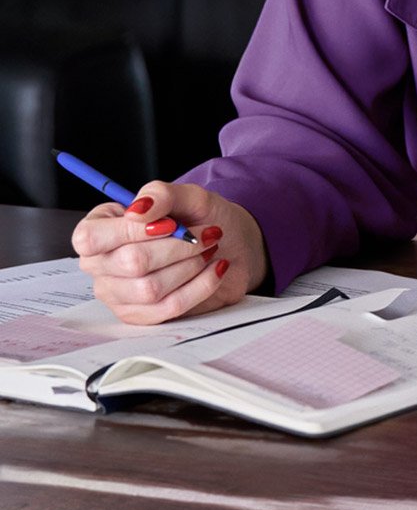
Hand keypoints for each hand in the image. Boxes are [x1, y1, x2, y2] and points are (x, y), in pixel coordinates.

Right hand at [72, 182, 266, 324]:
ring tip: (208, 250)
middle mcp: (100, 263)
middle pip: (129, 263)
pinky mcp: (141, 315)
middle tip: (206, 235)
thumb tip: (137, 211)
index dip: (132, 231)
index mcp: (99, 228)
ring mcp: (117, 293)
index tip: (171, 224)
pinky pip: (169, 307)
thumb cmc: (202, 218)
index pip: (91, 238)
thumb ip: (161, 194)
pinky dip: (201, 286)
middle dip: (178, 247)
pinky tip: (213, 269)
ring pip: (149, 288)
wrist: (232, 243)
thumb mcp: (189, 195)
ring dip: (191, 266)